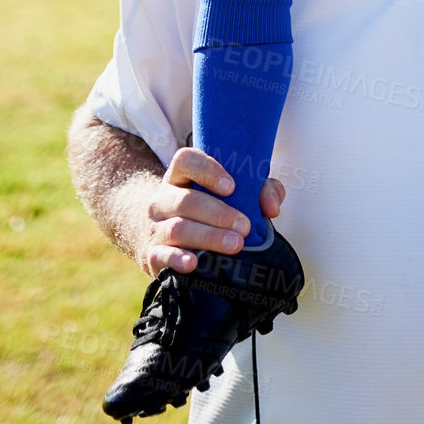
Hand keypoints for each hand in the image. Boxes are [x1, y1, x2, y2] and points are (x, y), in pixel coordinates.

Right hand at [141, 147, 284, 278]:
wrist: (161, 239)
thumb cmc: (209, 210)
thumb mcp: (232, 194)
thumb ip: (260, 190)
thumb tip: (272, 207)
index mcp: (180, 176)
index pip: (185, 160)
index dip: (207, 170)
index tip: (231, 186)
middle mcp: (163, 199)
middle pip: (186, 201)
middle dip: (219, 213)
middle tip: (245, 227)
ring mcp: (154, 227)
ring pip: (178, 228)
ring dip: (208, 236)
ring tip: (236, 244)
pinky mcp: (151, 255)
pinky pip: (161, 255)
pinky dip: (177, 259)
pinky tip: (194, 263)